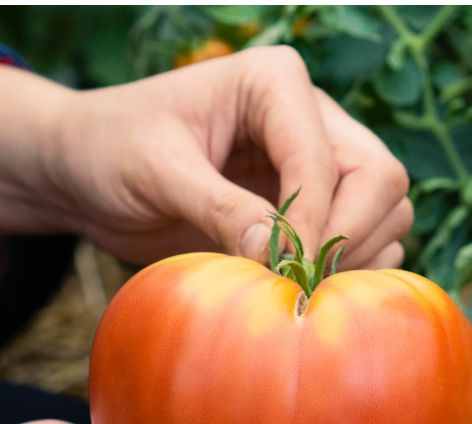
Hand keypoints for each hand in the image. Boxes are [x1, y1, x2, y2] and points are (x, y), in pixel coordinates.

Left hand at [0, 49, 412, 270]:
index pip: (330, 159)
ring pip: (385, 211)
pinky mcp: (311, 208)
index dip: (314, 221)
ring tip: (295, 290)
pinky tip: (298, 292)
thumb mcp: (156, 173)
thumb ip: (217, 208)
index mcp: (276, 83)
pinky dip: (347, 273)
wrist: (86, 171)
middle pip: (382, 180)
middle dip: (348, 238)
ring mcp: (317, 163)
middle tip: (298, 287)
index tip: (283, 272)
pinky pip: (365, 241)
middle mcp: (311, 117)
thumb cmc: (110, 150)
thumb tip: (278, 255)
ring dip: (354, 259)